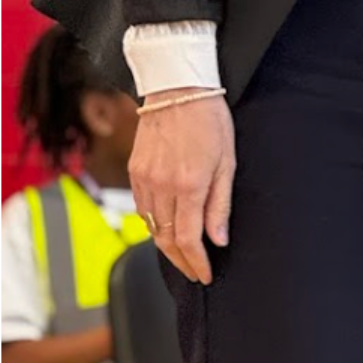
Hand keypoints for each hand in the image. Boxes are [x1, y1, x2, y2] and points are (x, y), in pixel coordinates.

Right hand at [129, 92, 237, 282]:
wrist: (178, 87)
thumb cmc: (208, 119)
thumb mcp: (227, 163)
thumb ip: (220, 205)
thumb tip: (219, 238)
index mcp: (188, 185)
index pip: (189, 240)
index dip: (196, 263)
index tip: (204, 274)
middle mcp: (161, 186)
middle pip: (166, 239)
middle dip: (181, 261)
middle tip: (194, 271)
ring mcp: (144, 178)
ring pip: (151, 226)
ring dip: (166, 245)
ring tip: (183, 254)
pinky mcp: (135, 170)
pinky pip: (141, 208)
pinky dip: (153, 223)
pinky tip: (166, 226)